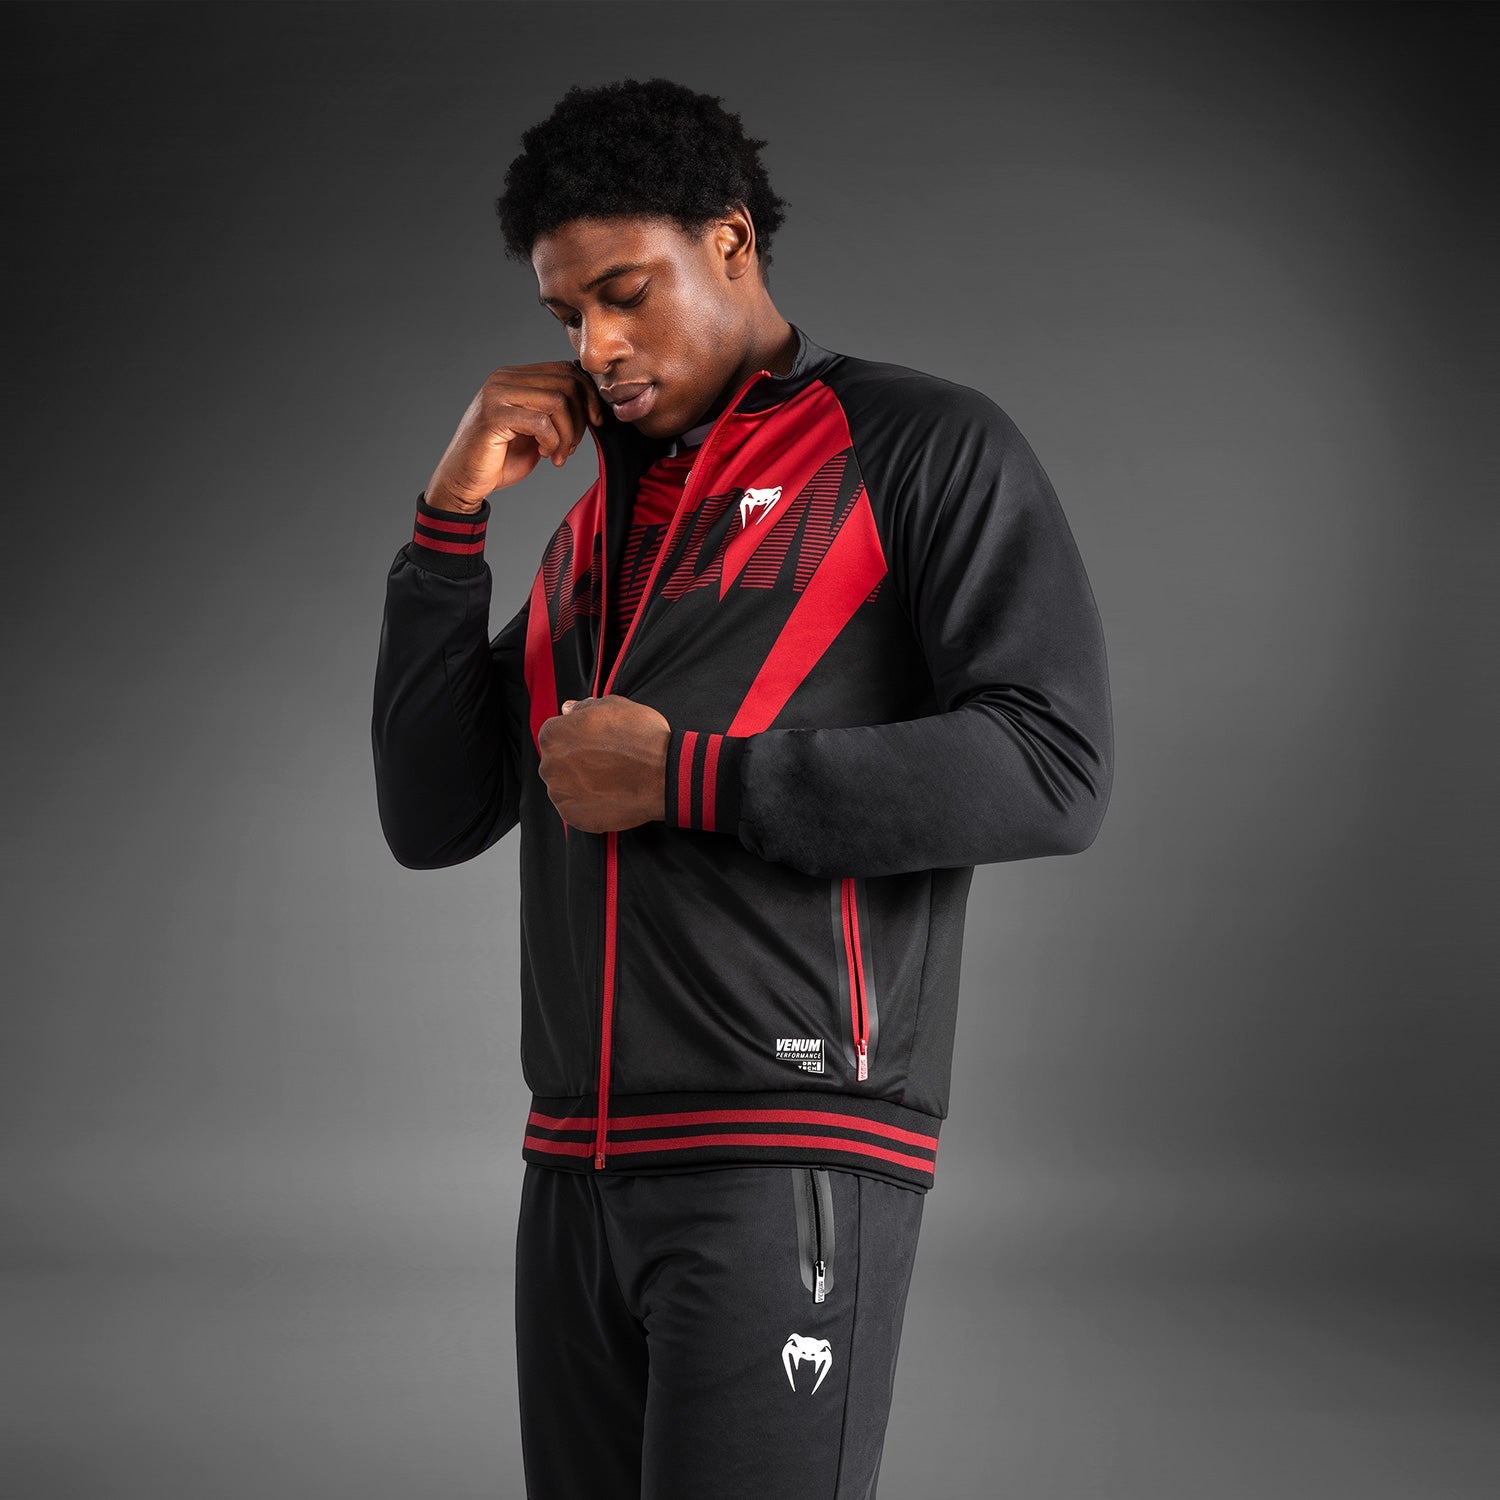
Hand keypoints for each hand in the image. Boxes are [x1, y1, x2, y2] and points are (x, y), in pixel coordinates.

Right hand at [424, 360, 606, 512]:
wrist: (463, 480)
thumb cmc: (499, 459)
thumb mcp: (534, 431)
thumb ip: (554, 413)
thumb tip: (591, 405)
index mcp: (514, 377)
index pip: (565, 370)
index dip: (588, 395)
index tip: (595, 422)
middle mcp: (504, 379)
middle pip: (566, 383)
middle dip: (581, 418)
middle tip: (573, 446)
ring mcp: (497, 395)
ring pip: (558, 401)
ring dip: (568, 434)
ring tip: (559, 454)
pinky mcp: (494, 416)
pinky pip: (542, 422)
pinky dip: (553, 442)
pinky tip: (546, 455)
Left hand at [537, 695, 670, 832]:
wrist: (663, 774)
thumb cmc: (641, 737)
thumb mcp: (613, 705)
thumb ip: (583, 706)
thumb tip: (569, 709)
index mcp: (552, 735)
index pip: (555, 733)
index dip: (577, 735)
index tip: (595, 741)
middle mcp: (549, 765)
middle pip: (557, 761)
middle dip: (576, 760)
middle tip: (605, 760)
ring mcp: (560, 794)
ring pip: (565, 786)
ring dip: (581, 782)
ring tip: (610, 778)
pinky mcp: (573, 816)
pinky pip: (576, 808)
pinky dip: (588, 803)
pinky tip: (609, 794)